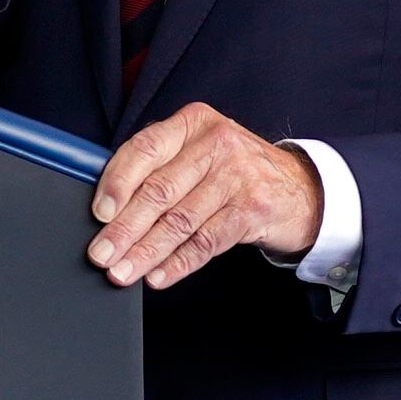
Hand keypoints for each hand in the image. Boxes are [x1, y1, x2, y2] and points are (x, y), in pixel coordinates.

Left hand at [89, 104, 323, 289]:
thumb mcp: (201, 151)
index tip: (99, 213)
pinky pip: (206, 242)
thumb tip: (109, 206)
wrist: (301, 189)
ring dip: (146, 252)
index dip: (117, 183)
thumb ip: (162, 165)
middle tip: (101, 254)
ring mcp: (237, 177)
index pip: (145, 149)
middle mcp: (216, 144)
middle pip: (159, 190)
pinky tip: (159, 276)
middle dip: (124, 228)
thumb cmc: (237, 171)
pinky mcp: (252, 209)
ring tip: (122, 271)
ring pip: (179, 221)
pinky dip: (179, 263)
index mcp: (194, 123)